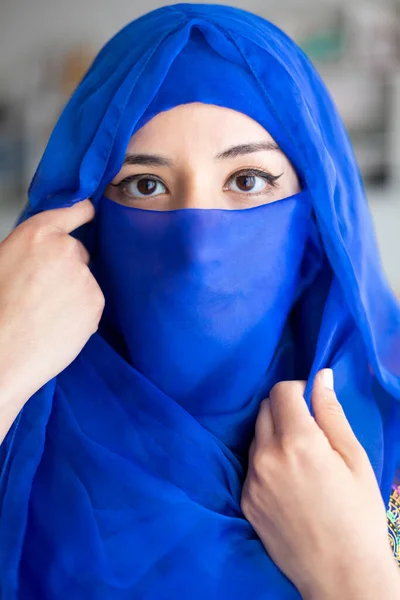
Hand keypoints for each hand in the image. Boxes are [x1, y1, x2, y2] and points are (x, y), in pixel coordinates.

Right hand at [0, 199, 103, 406]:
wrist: (3, 352)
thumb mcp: (3, 261)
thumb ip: (30, 250)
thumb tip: (43, 254)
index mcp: (37, 233)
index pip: (74, 211)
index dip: (83, 213)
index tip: (89, 213)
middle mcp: (66, 249)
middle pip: (78, 252)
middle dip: (67, 268)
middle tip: (44, 292)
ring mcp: (84, 275)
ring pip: (84, 281)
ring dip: (73, 293)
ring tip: (46, 314)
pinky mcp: (96, 301)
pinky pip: (90, 304)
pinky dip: (80, 314)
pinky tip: (58, 326)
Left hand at [240, 370, 399, 599]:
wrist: (341, 574)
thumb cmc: (358, 514)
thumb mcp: (353, 458)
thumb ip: (331, 413)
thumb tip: (321, 376)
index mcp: (297, 441)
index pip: (281, 392)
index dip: (298, 388)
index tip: (311, 401)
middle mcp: (266, 456)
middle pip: (264, 409)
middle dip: (284, 409)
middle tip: (309, 430)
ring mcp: (251, 480)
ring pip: (256, 437)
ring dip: (273, 435)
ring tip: (299, 459)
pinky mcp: (245, 500)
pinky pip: (251, 466)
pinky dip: (266, 462)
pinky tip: (288, 483)